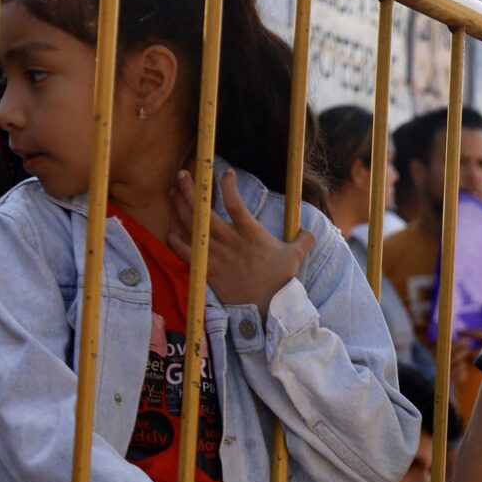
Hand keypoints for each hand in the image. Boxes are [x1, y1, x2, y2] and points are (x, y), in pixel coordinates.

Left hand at [168, 169, 313, 314]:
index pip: (236, 204)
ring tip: (172, 192)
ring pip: (193, 228)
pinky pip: (187, 253)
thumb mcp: (296, 257)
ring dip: (180, 208)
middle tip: (182, 174)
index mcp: (251, 235)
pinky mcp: (209, 270)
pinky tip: (171, 232)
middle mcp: (231, 242)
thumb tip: (310, 231)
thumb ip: (303, 240)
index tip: (226, 172)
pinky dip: (176, 241)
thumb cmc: (280, 281)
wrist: (265, 309)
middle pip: (205, 212)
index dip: (229, 186)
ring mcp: (217, 256)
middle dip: (191, 190)